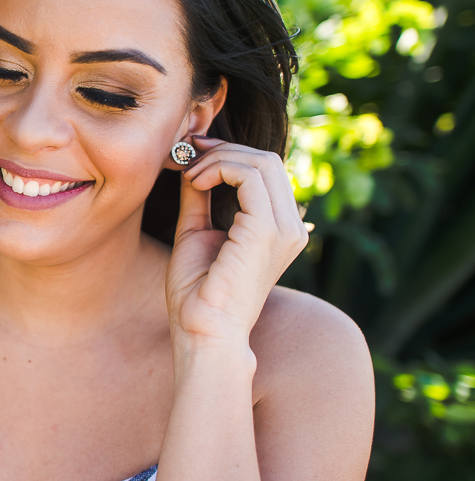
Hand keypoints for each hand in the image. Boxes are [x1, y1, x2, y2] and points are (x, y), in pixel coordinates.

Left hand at [165, 137, 308, 349]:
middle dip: (224, 149)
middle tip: (188, 153)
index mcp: (279, 228)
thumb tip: (191, 164)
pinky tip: (196, 182)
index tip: (192, 153)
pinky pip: (249, 176)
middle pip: (267, 160)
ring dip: (218, 159)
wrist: (202, 330)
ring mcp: (285, 228)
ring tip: (189, 174)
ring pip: (261, 162)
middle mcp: (291, 227)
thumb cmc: (197, 293)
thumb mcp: (195, 232)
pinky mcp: (268, 230)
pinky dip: (218, 169)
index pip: (265, 171)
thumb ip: (199, 197)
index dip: (228, 154)